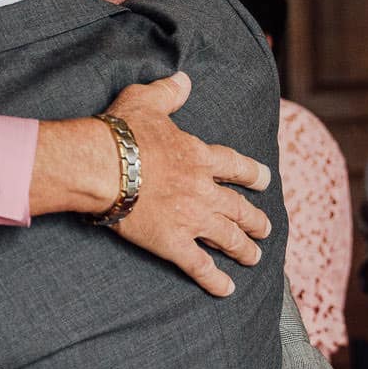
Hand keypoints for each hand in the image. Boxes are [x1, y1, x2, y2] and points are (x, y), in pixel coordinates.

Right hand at [53, 72, 272, 297]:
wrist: (102, 165)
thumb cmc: (121, 132)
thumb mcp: (147, 100)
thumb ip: (169, 92)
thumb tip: (184, 78)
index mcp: (198, 156)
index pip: (235, 166)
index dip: (252, 174)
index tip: (265, 180)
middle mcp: (203, 189)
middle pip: (238, 207)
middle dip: (255, 219)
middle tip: (265, 228)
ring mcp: (191, 218)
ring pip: (227, 237)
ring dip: (244, 248)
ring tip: (254, 257)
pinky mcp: (173, 243)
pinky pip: (200, 266)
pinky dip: (215, 280)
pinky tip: (227, 290)